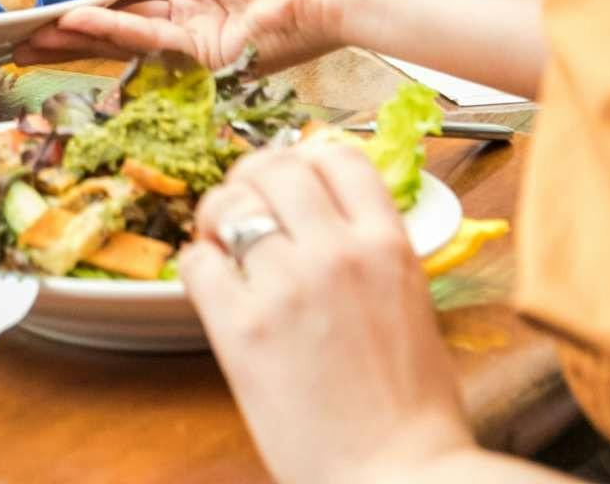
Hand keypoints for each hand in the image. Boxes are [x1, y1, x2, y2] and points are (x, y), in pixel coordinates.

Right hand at [18, 0, 358, 69]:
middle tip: (29, 31)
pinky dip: (111, 33)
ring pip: (129, 36)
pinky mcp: (211, 56)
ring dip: (82, 35)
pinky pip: (151, 42)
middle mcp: (195, 6)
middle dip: (76, 25)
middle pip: (124, 18)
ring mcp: (202, 34)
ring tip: (37, 34)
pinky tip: (76, 23)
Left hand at [181, 137, 479, 483]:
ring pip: (228, 204)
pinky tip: (213, 287)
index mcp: (389, 247)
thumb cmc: (413, 413)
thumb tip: (327, 218)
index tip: (289, 181)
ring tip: (220, 243)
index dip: (304, 161)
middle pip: (275, 167)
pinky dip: (197, 266)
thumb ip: (371, 257)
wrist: (400, 478)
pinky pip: (196, 262)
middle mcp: (337, 252)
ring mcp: (286, 285)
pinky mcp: (240, 326)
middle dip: (251, 179)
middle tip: (242, 205)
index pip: (337, 157)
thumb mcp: (412, 309)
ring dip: (216, 217)